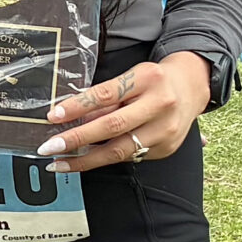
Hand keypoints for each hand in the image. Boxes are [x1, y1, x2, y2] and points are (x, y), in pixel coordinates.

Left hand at [38, 54, 210, 173]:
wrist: (192, 87)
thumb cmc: (153, 80)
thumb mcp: (130, 78)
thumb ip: (105, 97)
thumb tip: (69, 116)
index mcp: (147, 79)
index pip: (106, 94)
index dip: (77, 106)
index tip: (53, 116)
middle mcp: (159, 105)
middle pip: (112, 126)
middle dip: (76, 139)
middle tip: (49, 147)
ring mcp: (165, 130)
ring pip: (120, 150)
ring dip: (85, 160)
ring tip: (60, 163)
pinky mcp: (166, 149)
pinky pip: (130, 157)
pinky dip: (105, 159)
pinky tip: (86, 161)